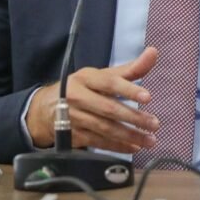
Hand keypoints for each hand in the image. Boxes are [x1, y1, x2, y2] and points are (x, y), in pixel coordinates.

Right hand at [25, 47, 159, 153]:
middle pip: (109, 109)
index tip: (148, 97)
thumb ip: (130, 68)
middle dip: (133, 118)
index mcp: (86, 78)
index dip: (129, 90)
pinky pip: (98, 142)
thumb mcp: (102, 76)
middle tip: (154, 124)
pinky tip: (133, 148)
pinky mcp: (72, 135)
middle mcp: (78, 97)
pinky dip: (117, 146)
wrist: (46, 108)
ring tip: (149, 140)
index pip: (109, 83)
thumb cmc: (83, 88)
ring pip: (105, 128)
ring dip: (129, 136)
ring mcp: (74, 118)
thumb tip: (153, 52)